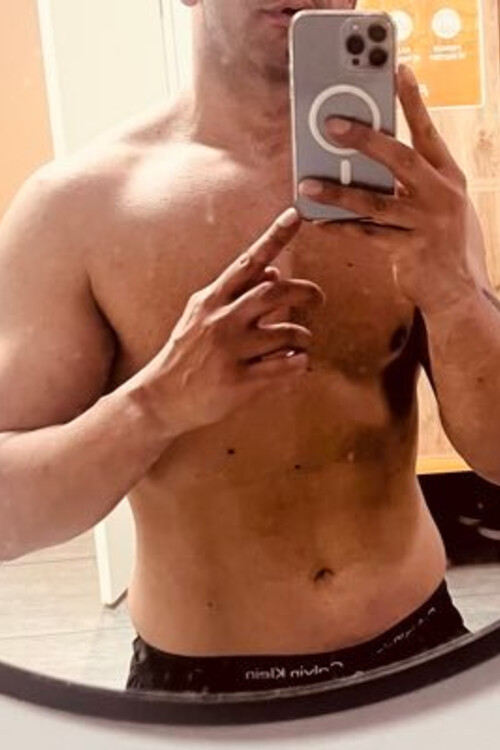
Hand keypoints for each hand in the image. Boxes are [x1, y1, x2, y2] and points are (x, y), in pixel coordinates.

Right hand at [144, 208, 324, 435]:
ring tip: (302, 341)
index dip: (274, 237)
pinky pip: (285, 368)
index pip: (247, 262)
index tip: (295, 214)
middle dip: (305, 292)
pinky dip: (299, 363)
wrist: (160, 397)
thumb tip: (272, 272)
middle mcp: (220, 322)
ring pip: (286, 333)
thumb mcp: (201, 315)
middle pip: (274, 294)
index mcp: (211, 301)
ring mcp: (230, 352)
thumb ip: (235, 293)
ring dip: (303, 335)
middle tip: (319, 299)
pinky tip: (298, 363)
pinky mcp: (239, 383)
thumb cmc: (185, 353)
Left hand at [299, 65, 478, 314]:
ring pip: (375, 203)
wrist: (458, 292)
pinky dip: (339, 228)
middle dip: (364, 139)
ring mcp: (427, 225)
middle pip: (400, 159)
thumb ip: (410, 184)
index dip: (413, 101)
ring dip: (337, 193)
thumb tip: (364, 164)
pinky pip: (366, 236)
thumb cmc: (441, 242)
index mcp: (449, 178)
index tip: (397, 70)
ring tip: (307, 184)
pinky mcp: (409, 252)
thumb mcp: (438, 205)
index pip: (428, 132)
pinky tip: (317, 221)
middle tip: (331, 124)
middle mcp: (441, 196)